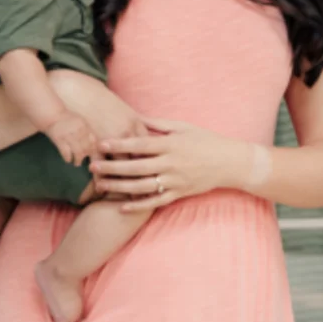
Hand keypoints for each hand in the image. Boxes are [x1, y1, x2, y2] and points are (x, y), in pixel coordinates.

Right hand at [41, 112, 97, 166]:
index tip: (92, 155)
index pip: (93, 141)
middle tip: (84, 160)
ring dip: (78, 160)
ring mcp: (68, 135)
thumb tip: (94, 143)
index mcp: (84, 126)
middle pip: (86, 148)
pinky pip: (66, 152)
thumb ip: (87, 130)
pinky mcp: (59, 139)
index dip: (93, 149)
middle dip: (86, 156)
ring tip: (76, 163)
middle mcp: (78, 131)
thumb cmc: (66, 119)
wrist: (52, 115)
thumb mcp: (80, 121)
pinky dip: (68, 158)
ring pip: (78, 152)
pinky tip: (68, 160)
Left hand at [91, 118, 254, 211]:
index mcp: (171, 144)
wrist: (230, 163)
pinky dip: (138, 205)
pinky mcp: (178, 194)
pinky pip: (155, 202)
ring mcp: (175, 181)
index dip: (120, 144)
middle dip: (112, 166)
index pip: (140, 144)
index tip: (101, 143)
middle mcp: (171, 163)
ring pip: (141, 186)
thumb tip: (134, 115)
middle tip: (92, 165)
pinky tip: (121, 206)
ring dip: (119, 186)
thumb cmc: (205, 140)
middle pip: (136, 166)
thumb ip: (157, 123)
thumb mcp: (183, 127)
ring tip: (100, 184)